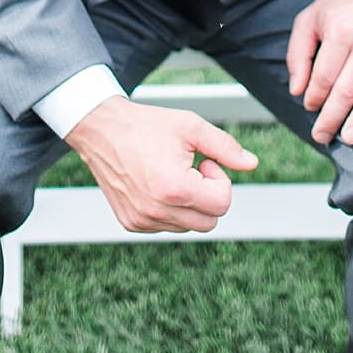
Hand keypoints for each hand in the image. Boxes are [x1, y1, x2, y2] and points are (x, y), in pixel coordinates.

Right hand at [64, 96, 258, 233]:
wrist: (100, 130)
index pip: (223, 204)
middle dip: (208, 195)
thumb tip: (251, 164)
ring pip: (189, 225)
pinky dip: (169, 210)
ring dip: (189, 204)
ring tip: (170, 175)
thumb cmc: (145, 126)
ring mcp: (142, 220)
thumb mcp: (189, 127)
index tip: (203, 162)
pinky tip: (155, 185)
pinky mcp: (131, 223)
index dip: (219, 179)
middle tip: (190, 169)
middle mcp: (157, 210)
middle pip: (210, 221)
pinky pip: (167, 226)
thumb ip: (225, 147)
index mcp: (175, 189)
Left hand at [287, 0, 352, 147]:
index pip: (323, 77)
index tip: (310, 111)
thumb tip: (296, 91)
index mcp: (337, 32)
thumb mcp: (309, 19)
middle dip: (332, 117)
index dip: (314, 98)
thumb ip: (298, 54)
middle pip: (347, 88)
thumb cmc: (340, 3)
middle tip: (323, 137)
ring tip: (352, 138)